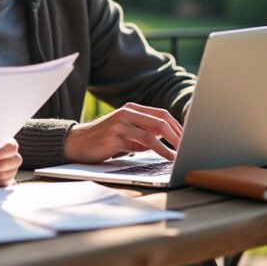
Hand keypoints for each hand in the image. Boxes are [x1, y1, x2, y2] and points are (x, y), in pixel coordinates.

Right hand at [63, 102, 181, 163]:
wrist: (76, 144)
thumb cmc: (103, 141)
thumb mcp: (127, 135)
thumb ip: (145, 136)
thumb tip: (168, 142)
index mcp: (131, 109)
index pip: (161, 114)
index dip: (178, 126)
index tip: (188, 138)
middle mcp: (127, 112)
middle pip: (161, 120)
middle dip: (179, 134)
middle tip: (190, 145)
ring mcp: (120, 123)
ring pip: (153, 131)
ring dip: (172, 143)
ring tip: (181, 154)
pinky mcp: (115, 136)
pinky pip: (143, 143)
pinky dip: (159, 150)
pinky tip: (166, 156)